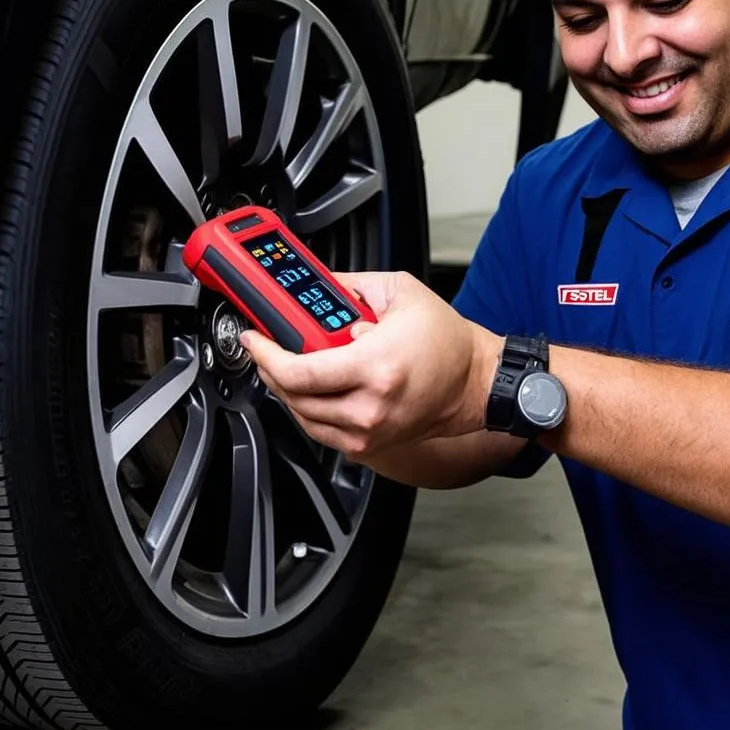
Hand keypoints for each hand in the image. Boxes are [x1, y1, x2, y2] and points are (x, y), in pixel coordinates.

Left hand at [238, 271, 502, 459]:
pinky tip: (310, 388)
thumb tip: (315, 286)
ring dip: (287, 390)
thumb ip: (350, 285)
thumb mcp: (399, 292)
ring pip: (302, 417)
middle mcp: (370, 405)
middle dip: (271, 369)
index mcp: (376, 366)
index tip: (256, 340)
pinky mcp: (369, 444)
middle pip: (294, 395)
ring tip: (286, 366)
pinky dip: (307, 409)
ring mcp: (368, 430)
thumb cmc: (445, 341)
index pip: (300, 371)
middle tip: (266, 348)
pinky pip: (320, 431)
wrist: (473, 381)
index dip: (267, 355)